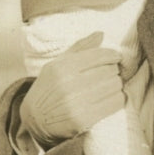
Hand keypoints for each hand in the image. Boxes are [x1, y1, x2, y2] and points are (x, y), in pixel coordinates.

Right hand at [19, 32, 124, 149]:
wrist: (35, 121)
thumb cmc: (50, 88)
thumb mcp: (58, 64)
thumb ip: (80, 48)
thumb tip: (101, 33)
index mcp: (62, 67)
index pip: (99, 55)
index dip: (112, 55)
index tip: (116, 57)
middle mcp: (68, 84)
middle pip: (109, 70)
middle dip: (114, 70)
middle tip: (111, 74)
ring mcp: (75, 103)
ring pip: (114, 86)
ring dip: (116, 85)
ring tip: (110, 86)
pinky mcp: (83, 120)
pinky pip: (114, 103)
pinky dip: (118, 99)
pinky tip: (111, 99)